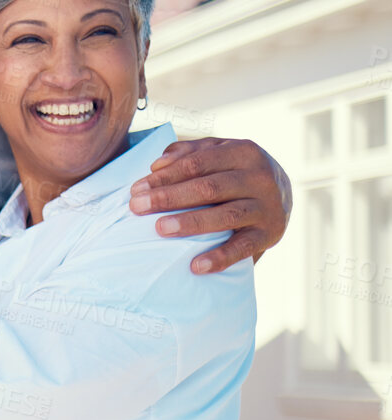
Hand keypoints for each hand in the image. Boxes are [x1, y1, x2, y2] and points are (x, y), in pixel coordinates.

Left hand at [128, 137, 290, 272]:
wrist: (283, 194)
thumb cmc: (235, 172)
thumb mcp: (218, 153)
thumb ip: (188, 152)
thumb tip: (157, 164)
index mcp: (243, 152)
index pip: (197, 163)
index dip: (164, 176)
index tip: (136, 189)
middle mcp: (259, 178)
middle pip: (208, 187)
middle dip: (169, 197)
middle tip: (137, 207)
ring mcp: (267, 206)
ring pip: (226, 215)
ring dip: (191, 223)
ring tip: (161, 229)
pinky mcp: (271, 233)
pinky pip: (244, 247)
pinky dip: (221, 257)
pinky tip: (196, 266)